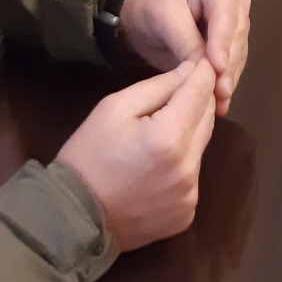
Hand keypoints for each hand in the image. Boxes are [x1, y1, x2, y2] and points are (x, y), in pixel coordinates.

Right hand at [56, 58, 219, 250]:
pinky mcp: (186, 214)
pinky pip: (192, 177)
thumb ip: (159, 86)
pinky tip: (156, 168)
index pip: (202, 91)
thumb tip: (192, 71)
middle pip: (208, 118)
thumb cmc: (88, 156)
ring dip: (189, 134)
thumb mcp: (114, 108)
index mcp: (169, 137)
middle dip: (196, 102)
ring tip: (158, 135)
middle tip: (174, 96)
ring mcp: (189, 195)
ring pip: (201, 148)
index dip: (202, 73)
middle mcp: (187, 168)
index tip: (198, 63)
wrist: (72, 218)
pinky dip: (181, 166)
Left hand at [117, 0, 253, 112]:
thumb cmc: (153, 8)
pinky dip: (224, 83)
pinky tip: (218, 103)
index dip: (223, 41)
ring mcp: (235, 25)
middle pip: (237, 37)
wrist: (143, 18)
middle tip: (219, 91)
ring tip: (218, 102)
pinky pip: (232, 66)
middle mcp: (236, 3)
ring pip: (238, 54)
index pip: (227, 14)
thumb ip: (186, 42)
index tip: (218, 67)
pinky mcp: (230, 46)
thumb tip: (207, 69)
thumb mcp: (164, 18)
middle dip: (228, 65)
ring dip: (229, 79)